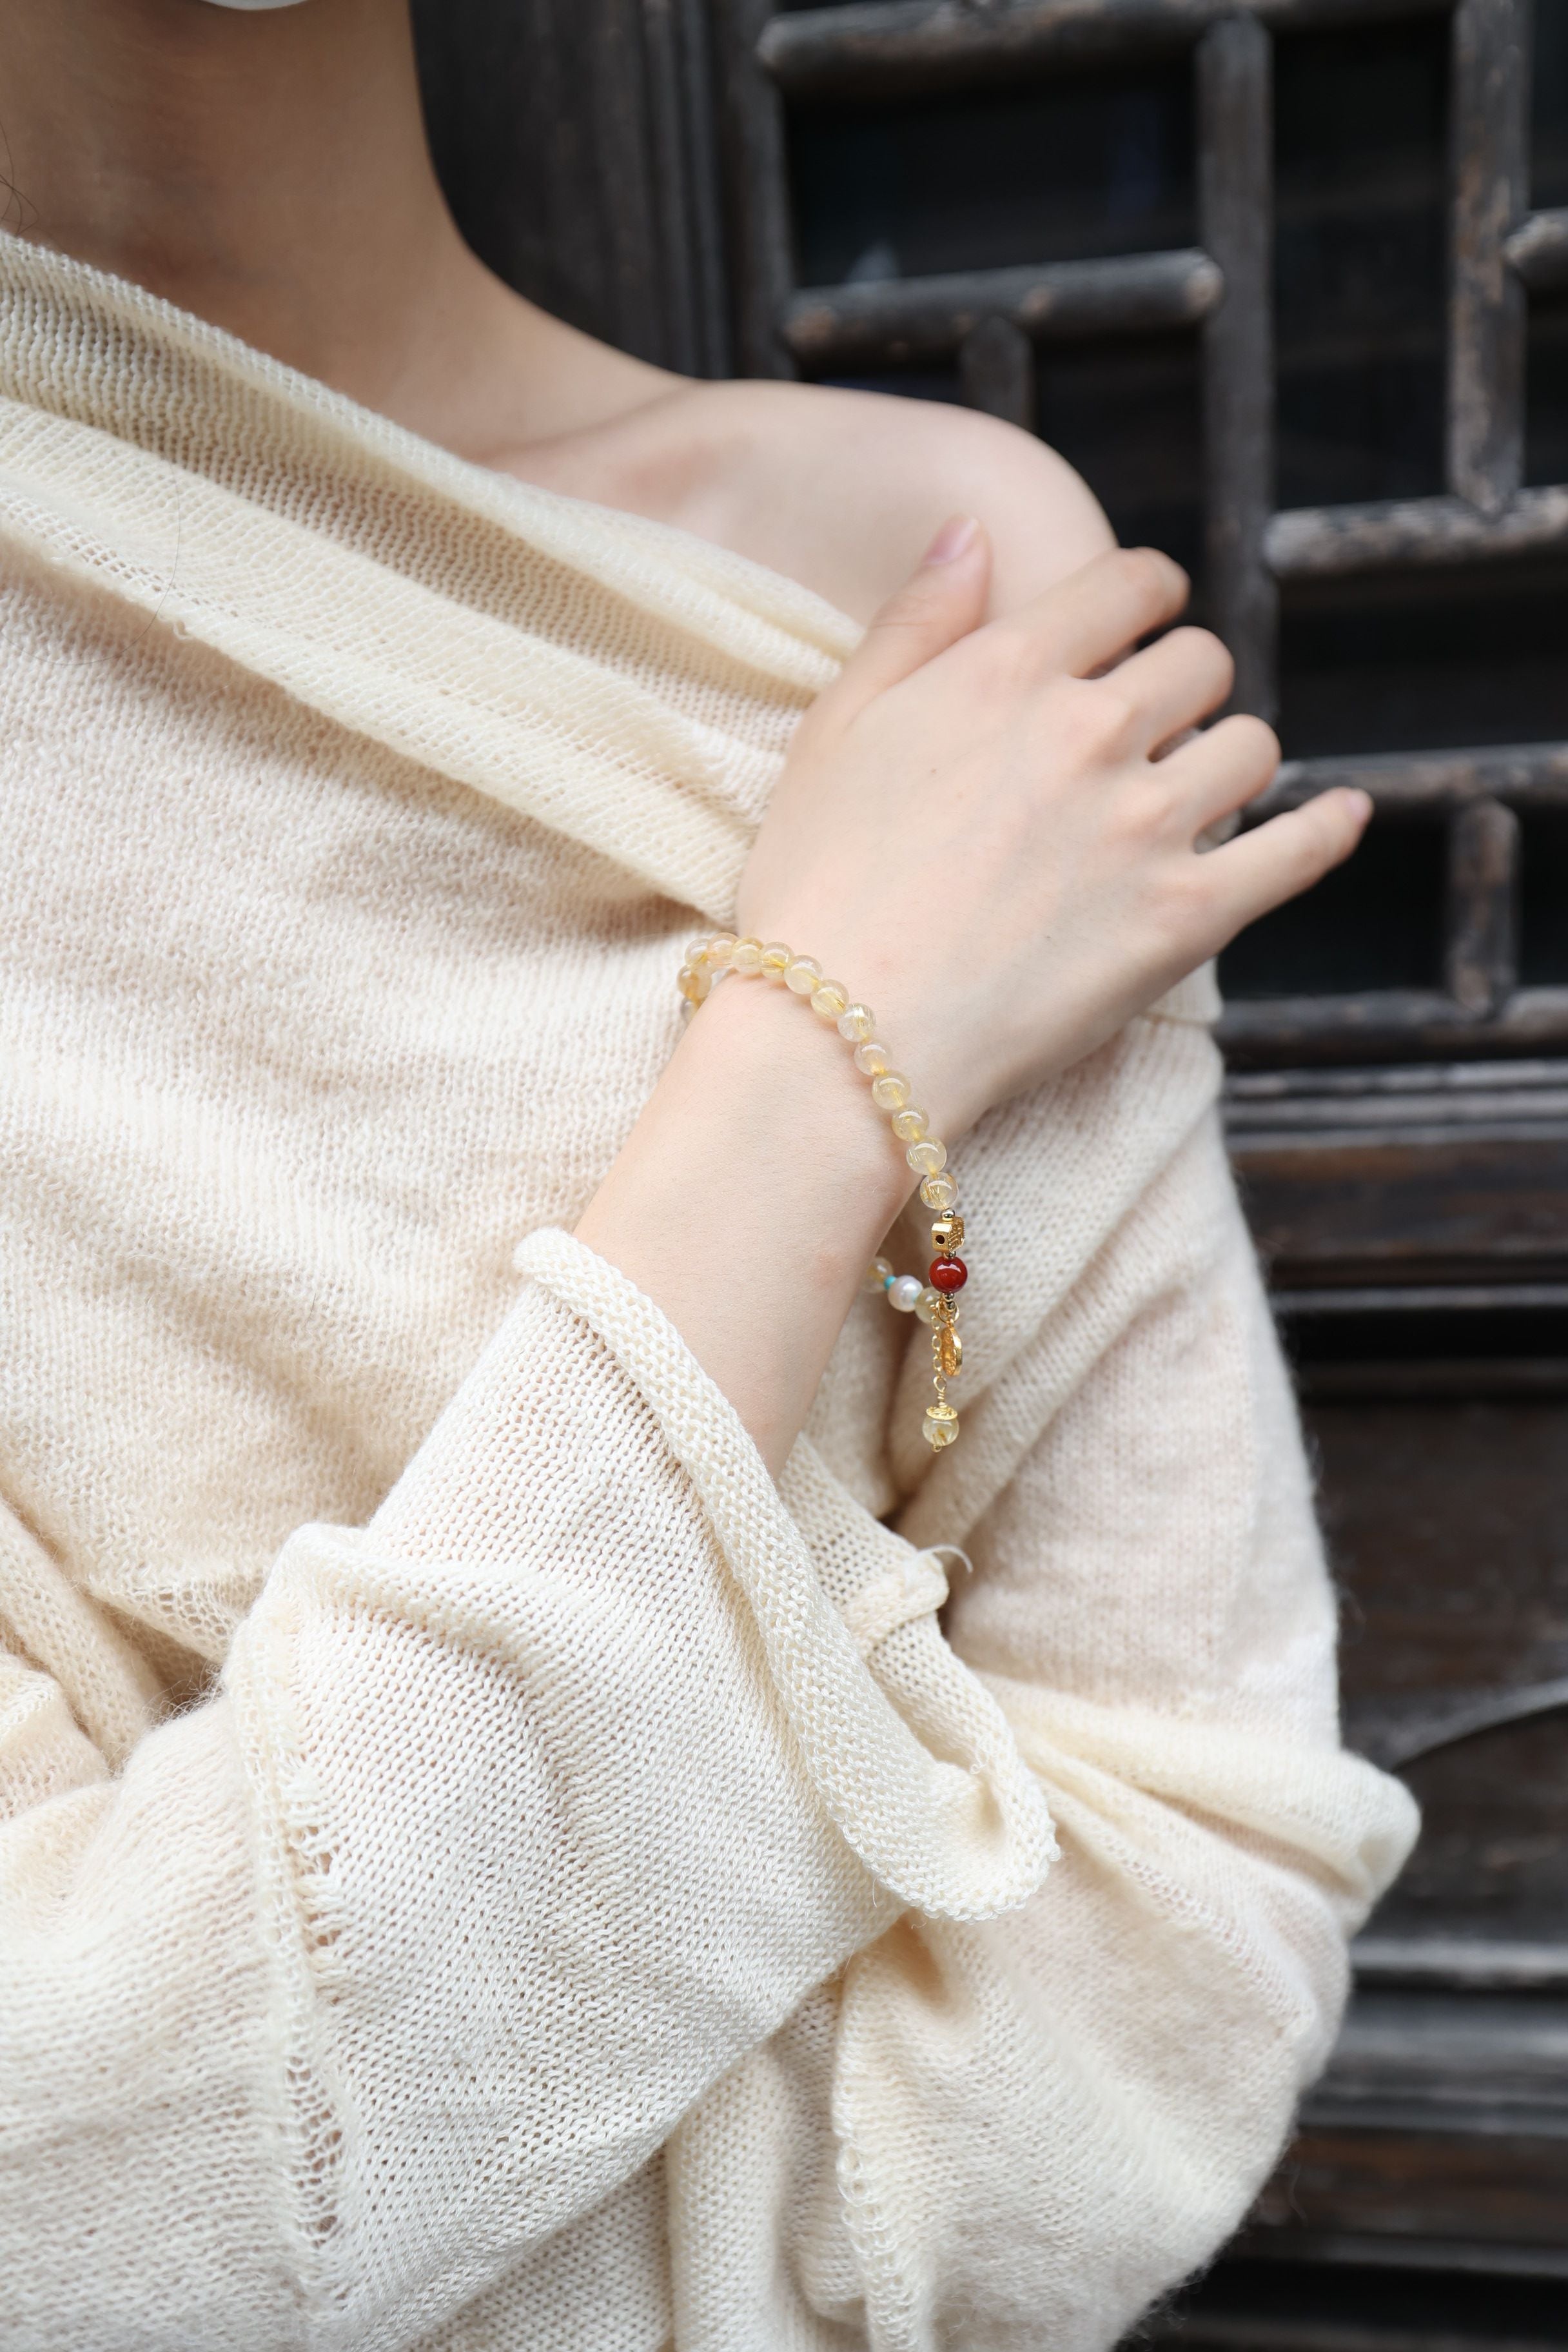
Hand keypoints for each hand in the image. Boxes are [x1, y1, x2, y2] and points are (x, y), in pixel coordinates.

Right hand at [736, 519, 1366, 1137]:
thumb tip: (971, 529)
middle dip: (1183, 684)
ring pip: (1252, 745)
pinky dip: (1328, 828)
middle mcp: (1088, 731)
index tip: (1149, 617)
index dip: (1149, 593)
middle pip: (1199, 662)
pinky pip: (1297, 850)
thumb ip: (914, 621)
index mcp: (1006, 672)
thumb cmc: (817, 889)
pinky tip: (1342, 815)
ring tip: (1197, 791)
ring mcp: (1145, 825)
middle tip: (1154, 728)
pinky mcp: (1186, 917)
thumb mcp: (836, 730)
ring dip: (1230, 758)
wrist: (843, 1036)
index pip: (1129, 584)